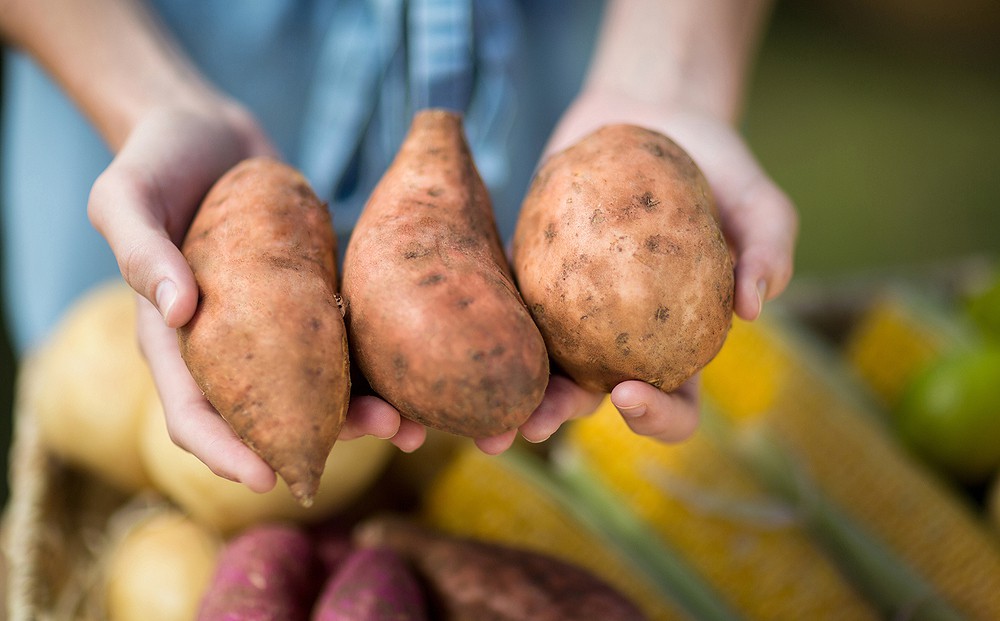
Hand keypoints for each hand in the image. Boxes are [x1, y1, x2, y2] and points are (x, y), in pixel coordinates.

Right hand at [91, 99, 428, 493]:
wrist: (207, 131)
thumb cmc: (155, 160)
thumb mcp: (125, 195)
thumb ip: (140, 249)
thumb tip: (177, 311)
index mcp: (172, 338)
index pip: (192, 415)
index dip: (225, 453)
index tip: (267, 479)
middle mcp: (225, 344)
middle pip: (268, 414)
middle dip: (322, 438)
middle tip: (380, 433)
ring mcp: (272, 325)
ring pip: (316, 388)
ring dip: (363, 411)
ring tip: (411, 421)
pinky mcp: (309, 297)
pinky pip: (342, 341)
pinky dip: (374, 365)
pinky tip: (414, 372)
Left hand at [500, 88, 797, 446]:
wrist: (651, 115)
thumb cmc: (716, 166)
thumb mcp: (758, 201)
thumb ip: (769, 248)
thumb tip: (755, 306)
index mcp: (678, 343)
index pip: (674, 403)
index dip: (657, 417)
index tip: (632, 394)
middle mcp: (620, 339)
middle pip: (592, 396)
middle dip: (562, 416)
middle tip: (538, 420)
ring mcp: (569, 311)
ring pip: (539, 364)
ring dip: (514, 391)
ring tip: (489, 404)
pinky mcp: (529, 273)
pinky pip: (505, 304)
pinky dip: (484, 324)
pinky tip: (457, 333)